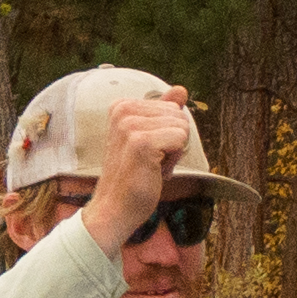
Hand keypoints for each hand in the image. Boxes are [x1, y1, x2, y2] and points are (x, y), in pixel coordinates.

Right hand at [87, 83, 211, 246]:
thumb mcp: (150, 137)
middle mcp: (123, 111)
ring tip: (150, 166)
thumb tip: (181, 89)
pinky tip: (154, 170)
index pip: (172, 107)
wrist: (114, 208)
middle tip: (150, 160)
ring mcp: (130, 126)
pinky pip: (180, 139)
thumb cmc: (132, 176)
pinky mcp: (141, 142)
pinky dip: (173, 160)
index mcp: (122, 106)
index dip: (167, 132)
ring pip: (182, 127)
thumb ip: (165, 111)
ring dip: (173, 152)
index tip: (147, 150)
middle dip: (173, 141)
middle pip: (179, 115)